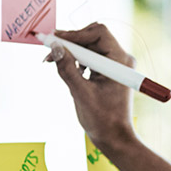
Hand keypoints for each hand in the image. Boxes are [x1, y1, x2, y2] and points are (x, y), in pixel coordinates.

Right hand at [47, 23, 137, 151]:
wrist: (114, 137)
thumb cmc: (103, 120)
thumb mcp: (80, 93)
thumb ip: (68, 69)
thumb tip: (56, 48)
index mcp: (120, 61)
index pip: (98, 34)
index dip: (74, 34)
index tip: (54, 40)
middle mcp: (121, 59)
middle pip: (93, 36)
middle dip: (71, 41)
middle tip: (50, 50)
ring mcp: (115, 64)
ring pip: (91, 45)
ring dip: (72, 51)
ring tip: (53, 60)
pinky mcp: (108, 70)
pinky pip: (91, 56)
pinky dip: (77, 59)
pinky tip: (67, 68)